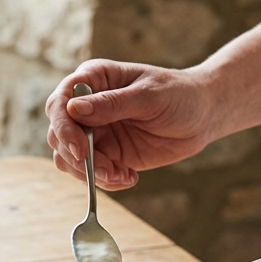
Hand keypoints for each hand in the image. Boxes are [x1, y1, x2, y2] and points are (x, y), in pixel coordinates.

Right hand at [45, 60, 219, 190]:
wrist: (202, 116)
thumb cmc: (179, 94)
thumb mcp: (149, 96)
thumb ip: (112, 104)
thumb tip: (74, 109)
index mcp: (93, 80)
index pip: (60, 103)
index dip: (64, 127)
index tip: (80, 150)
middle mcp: (86, 107)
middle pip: (58, 134)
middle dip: (78, 157)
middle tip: (108, 170)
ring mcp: (94, 132)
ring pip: (67, 158)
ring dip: (89, 173)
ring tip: (121, 176)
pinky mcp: (105, 153)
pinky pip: (89, 173)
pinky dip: (103, 181)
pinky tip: (129, 178)